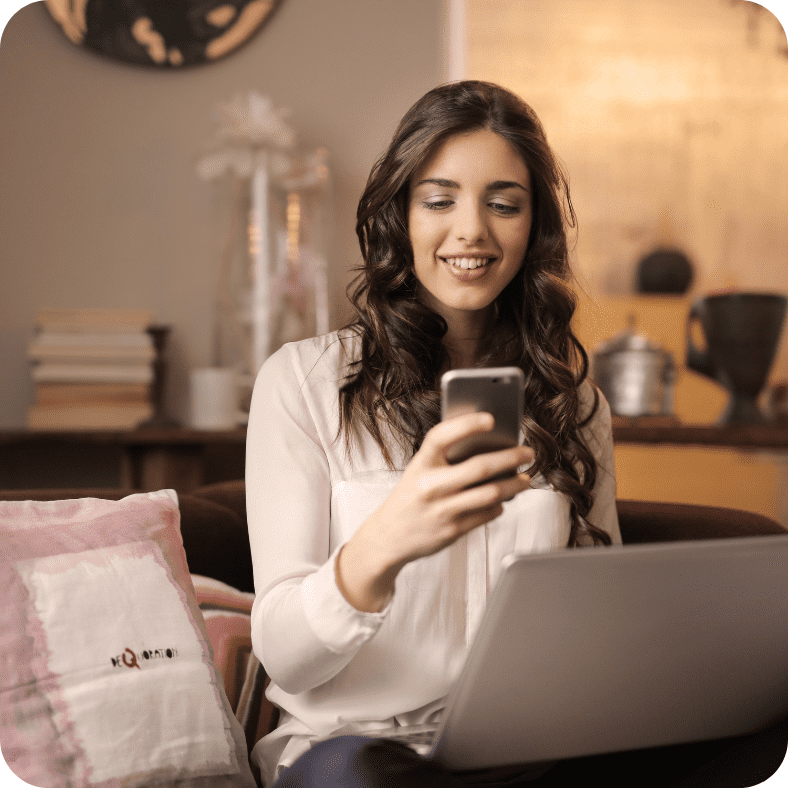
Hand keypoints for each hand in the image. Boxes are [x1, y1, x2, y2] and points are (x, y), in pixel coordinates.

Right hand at [336, 412, 532, 610]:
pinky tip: (502, 500)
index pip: (442, 436)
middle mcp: (430, 486)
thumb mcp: (418, 471)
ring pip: (490, 493)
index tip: (490, 418)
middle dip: (510, 458)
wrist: (388, 536)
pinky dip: (499, 505)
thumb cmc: (410, 497)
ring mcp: (442, 510)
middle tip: (527, 452)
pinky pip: (486, 514)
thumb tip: (487, 445)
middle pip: (479, 468)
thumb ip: (444, 458)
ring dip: (513, 485)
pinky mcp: (452, 530)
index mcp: (420, 464)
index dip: (467, 424)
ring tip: (524, 479)